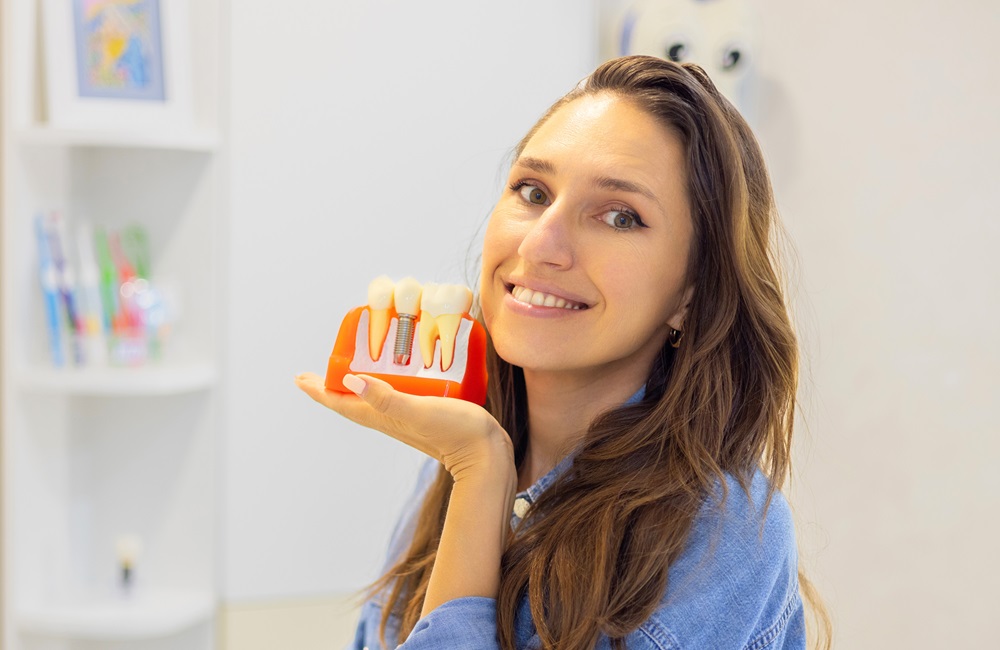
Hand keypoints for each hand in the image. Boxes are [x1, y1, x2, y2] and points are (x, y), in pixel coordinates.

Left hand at [295, 372, 513, 481]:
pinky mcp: (425, 414)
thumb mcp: (418, 410)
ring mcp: (407, 418)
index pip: (340, 402)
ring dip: (358, 384)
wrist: (487, 455)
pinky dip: (387, 384)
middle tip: (318, 371)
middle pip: (352, 401)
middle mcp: (390, 418)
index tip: (300, 377)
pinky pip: (396, 396)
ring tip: (352, 367)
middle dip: (333, 386)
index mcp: (382, 416)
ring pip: (373, 399)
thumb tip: (352, 381)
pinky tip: (397, 374)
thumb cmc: (454, 431)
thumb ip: (387, 398)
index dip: (319, 389)